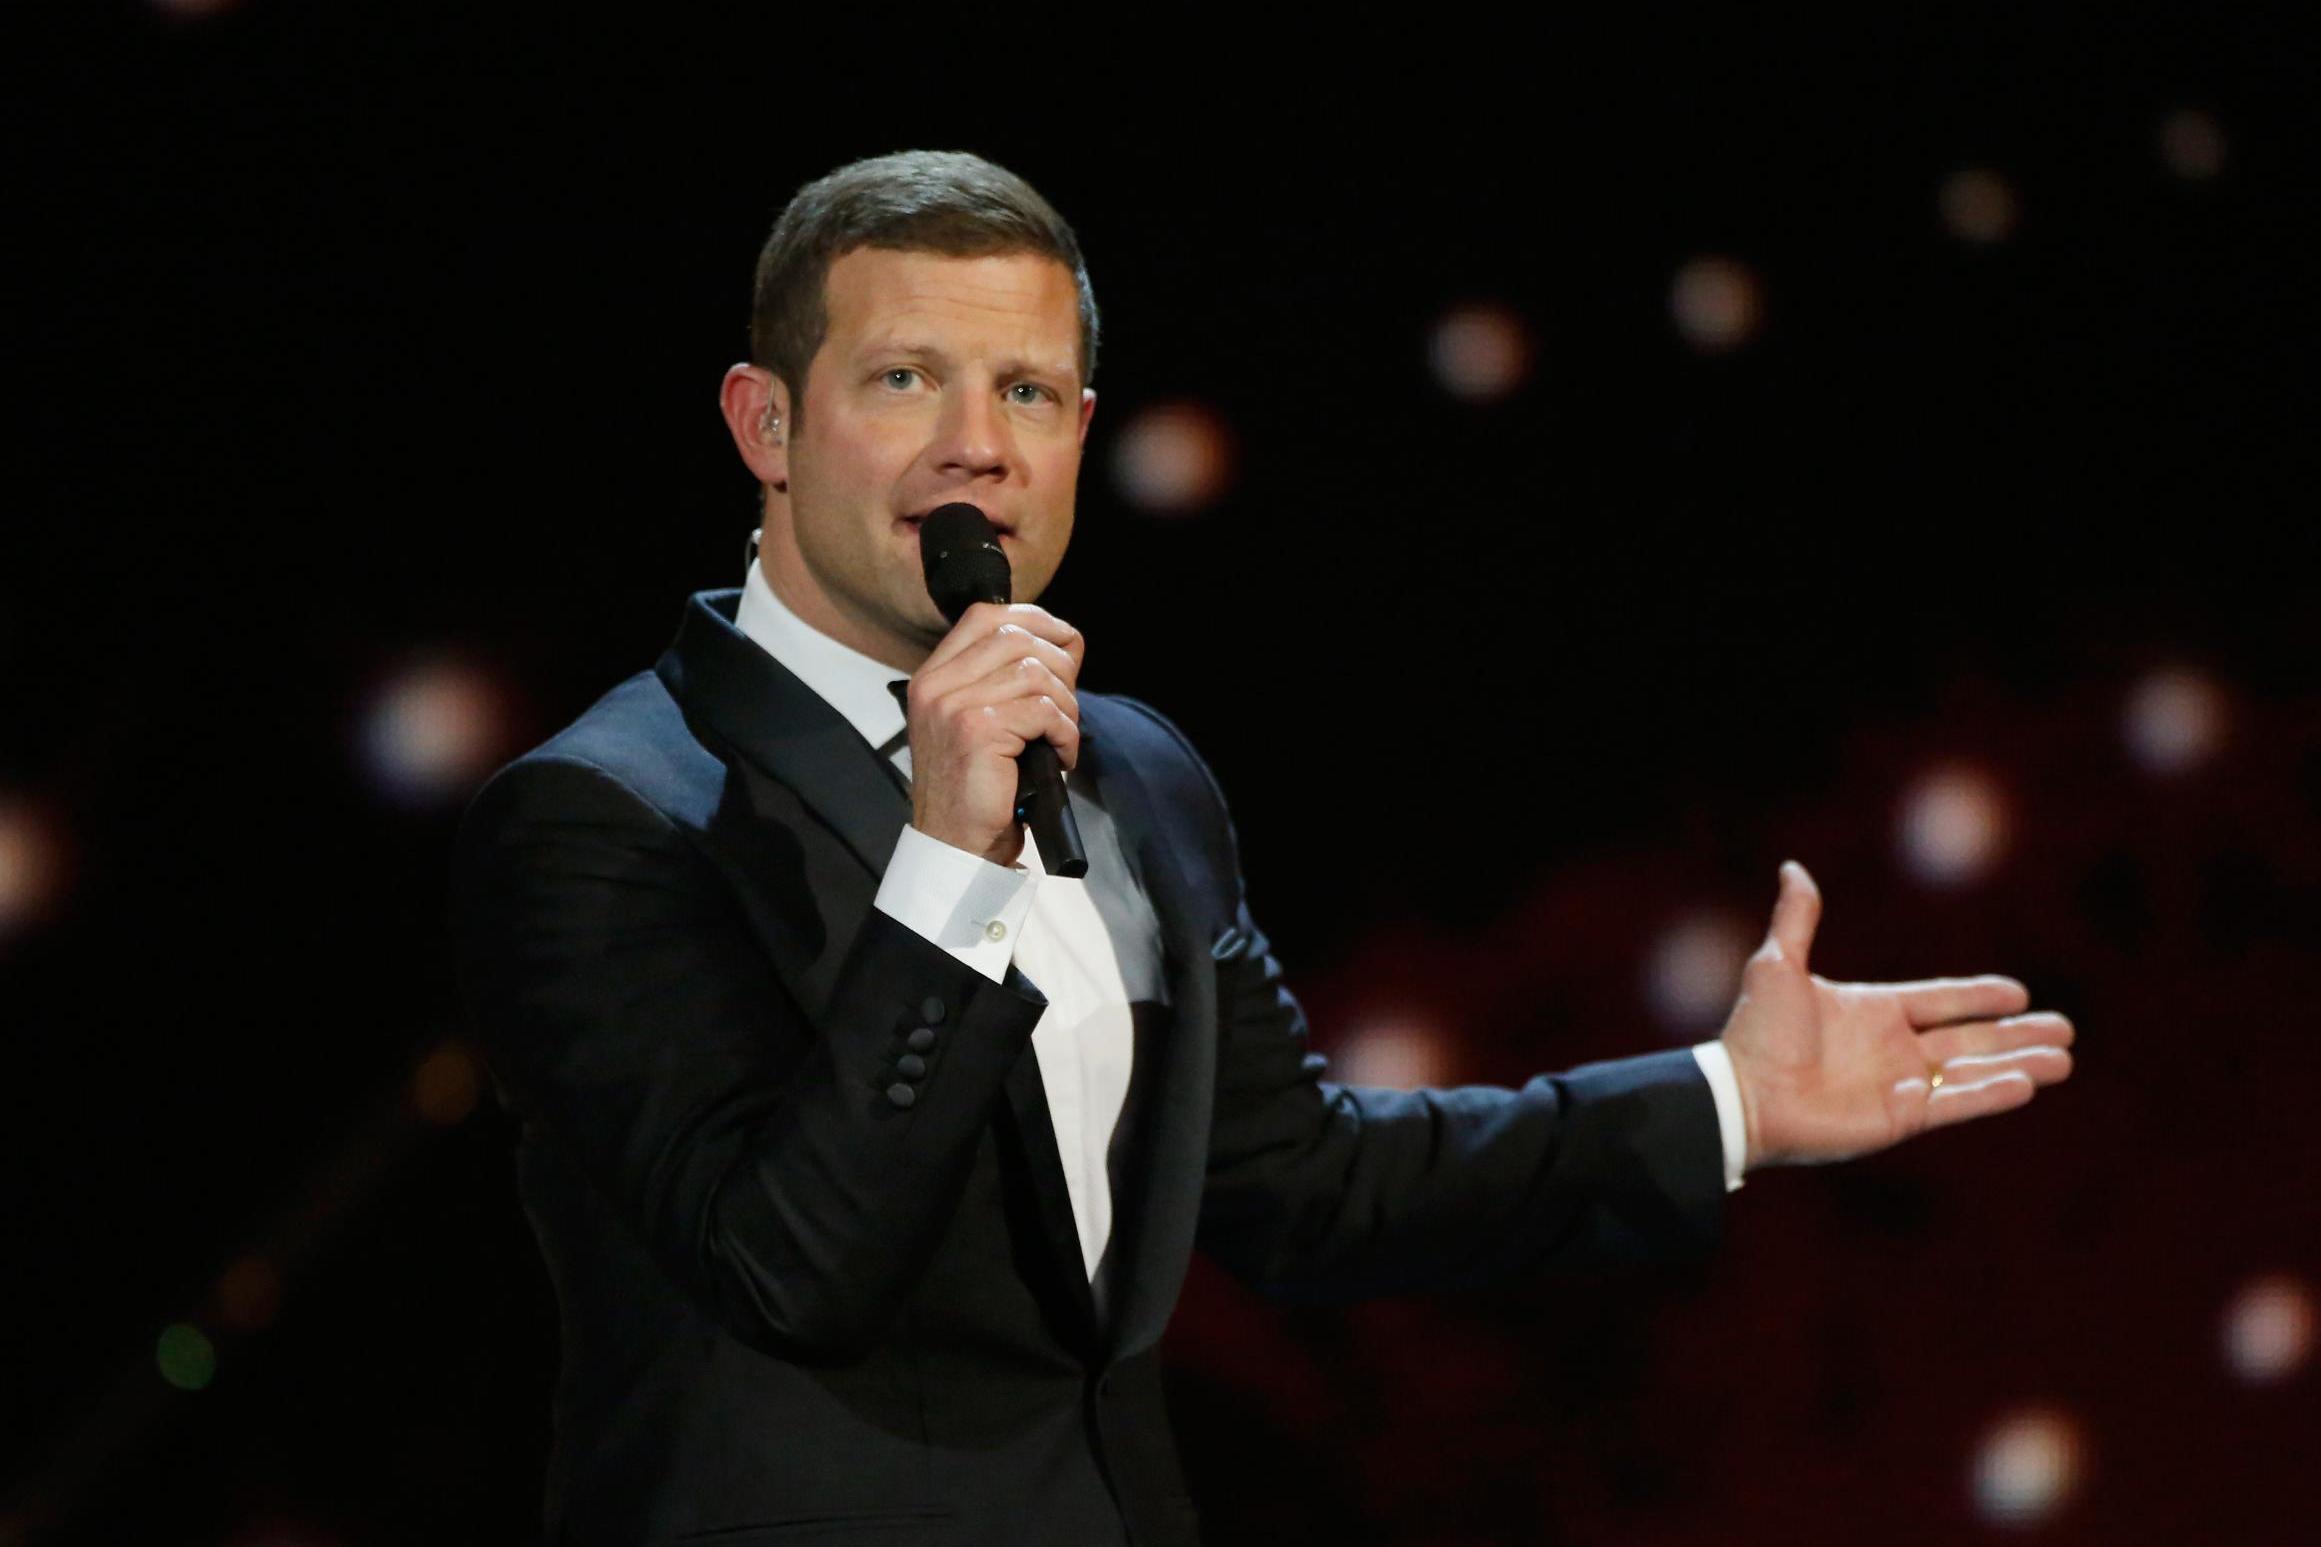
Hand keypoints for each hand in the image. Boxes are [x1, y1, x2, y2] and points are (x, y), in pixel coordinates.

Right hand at [903, 602, 1083, 867]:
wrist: (955, 845)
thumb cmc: (976, 788)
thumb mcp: (981, 722)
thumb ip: (1007, 680)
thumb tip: (1065, 644)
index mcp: (933, 676)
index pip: (985, 616)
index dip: (1035, 620)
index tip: (1065, 644)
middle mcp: (937, 684)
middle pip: (1017, 637)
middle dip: (1060, 666)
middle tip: (1066, 707)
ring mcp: (953, 706)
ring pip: (1036, 673)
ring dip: (1065, 706)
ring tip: (1062, 737)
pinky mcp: (977, 731)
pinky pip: (1043, 710)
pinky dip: (1065, 733)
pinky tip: (1061, 756)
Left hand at [1720, 861, 2074, 1170]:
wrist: (1743, 1095)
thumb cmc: (1757, 1033)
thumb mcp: (1778, 966)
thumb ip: (1797, 920)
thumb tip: (1792, 867)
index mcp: (1872, 1011)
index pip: (1940, 1000)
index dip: (1978, 998)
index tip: (2019, 992)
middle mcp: (1892, 1049)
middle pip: (1970, 1039)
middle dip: (2017, 1035)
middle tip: (2066, 1030)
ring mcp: (1899, 1086)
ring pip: (1973, 1072)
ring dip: (2019, 1064)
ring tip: (2064, 1061)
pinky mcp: (1900, 1119)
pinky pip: (1956, 1103)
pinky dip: (1991, 1094)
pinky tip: (2027, 1084)